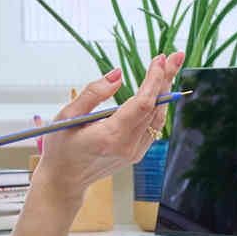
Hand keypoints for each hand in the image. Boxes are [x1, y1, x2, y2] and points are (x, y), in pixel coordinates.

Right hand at [30, 52, 187, 200]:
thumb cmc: (60, 147)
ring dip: (165, 91)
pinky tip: (159, 88)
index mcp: (110, 137)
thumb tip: (118, 74)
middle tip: (176, 55)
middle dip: (166, 79)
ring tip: (168, 67)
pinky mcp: (136, 154)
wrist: (63, 180)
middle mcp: (127, 147)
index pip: (142, 105)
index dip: (154, 80)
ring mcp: (134, 153)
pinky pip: (153, 127)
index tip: (159, 59)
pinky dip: (158, 106)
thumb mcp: (66, 116)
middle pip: (155, 108)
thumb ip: (92, 94)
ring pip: (158, 118)